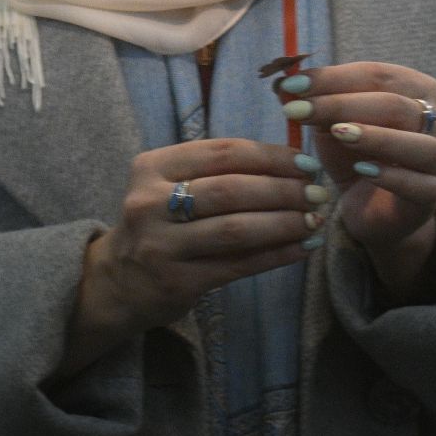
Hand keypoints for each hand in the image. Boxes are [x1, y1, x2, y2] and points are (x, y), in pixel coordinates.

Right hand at [63, 138, 323, 373]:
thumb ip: (219, 171)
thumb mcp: (171, 185)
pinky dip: (276, 255)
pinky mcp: (176, 282)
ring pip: (236, 230)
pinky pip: (238, 265)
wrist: (116, 281)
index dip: (270, 156)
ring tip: (315, 218)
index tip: (305, 163)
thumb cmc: (160, 223)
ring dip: (285, 222)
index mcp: (153, 167)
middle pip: (232, 190)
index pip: (223, 153)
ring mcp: (161, 245)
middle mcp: (150, 203)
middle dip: (283, 190)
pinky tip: (303, 247)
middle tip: (318, 192)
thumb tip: (294, 163)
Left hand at [283, 62, 435, 292]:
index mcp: (416, 89)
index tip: (290, 83)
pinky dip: (391, 176)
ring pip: (417, 143)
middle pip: (393, 103)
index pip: (375, 74)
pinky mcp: (433, 194)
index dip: (332, 77)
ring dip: (376, 136)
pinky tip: (362, 170)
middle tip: (297, 109)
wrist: (373, 209)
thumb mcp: (331, 125)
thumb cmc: (355, 155)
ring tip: (338, 133)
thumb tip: (282, 83)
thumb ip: (315, 102)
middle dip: (341, 104)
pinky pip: (419, 184)